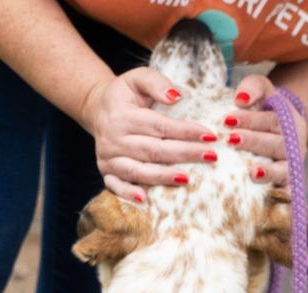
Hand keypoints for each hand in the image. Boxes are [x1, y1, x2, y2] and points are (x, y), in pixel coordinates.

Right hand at [79, 68, 217, 203]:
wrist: (96, 108)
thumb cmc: (124, 95)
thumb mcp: (137, 78)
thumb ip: (156, 82)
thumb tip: (176, 97)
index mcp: (122, 115)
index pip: (159, 126)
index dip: (185, 131)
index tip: (209, 136)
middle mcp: (113, 139)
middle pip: (153, 150)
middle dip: (184, 154)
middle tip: (210, 156)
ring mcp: (108, 158)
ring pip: (138, 171)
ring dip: (163, 177)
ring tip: (187, 179)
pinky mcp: (105, 172)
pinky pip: (116, 186)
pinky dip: (128, 194)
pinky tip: (145, 200)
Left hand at [224, 74, 307, 188]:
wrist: (284, 133)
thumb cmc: (265, 111)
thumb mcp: (263, 93)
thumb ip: (253, 88)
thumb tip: (240, 98)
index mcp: (286, 121)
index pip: (269, 120)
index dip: (250, 120)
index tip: (227, 119)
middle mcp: (292, 144)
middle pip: (275, 144)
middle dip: (253, 141)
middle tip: (230, 140)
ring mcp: (291, 166)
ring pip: (283, 169)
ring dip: (268, 172)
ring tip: (252, 173)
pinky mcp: (288, 185)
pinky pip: (288, 193)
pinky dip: (284, 198)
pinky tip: (273, 201)